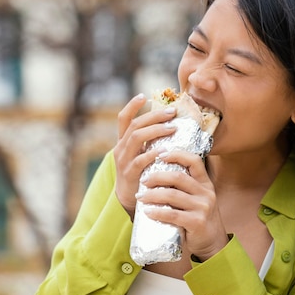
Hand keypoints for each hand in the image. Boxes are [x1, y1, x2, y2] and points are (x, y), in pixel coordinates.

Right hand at [113, 94, 176, 215]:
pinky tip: (165, 150)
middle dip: (154, 116)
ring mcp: (123, 160)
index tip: (143, 95)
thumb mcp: (141, 155)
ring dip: (156, 130)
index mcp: (123, 142)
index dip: (132, 106)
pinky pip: (140, 160)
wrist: (127, 199)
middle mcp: (121, 148)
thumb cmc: (141, 174)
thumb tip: (173, 127)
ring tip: (172, 128)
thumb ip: (151, 143)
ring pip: (136, 138)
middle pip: (135, 125)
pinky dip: (153, 154)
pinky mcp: (130, 173)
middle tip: (172, 112)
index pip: (123, 119)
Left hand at [137, 150, 228, 260]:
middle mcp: (206, 193)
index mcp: (205, 183)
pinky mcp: (197, 222)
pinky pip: (173, 214)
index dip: (177, 155)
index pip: (194, 161)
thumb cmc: (198, 218)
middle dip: (157, 177)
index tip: (160, 155)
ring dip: (152, 195)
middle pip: (178, 177)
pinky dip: (157, 212)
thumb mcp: (196, 198)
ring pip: (172, 195)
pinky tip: (148, 212)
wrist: (211, 242)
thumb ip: (184, 188)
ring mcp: (203, 208)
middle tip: (143, 181)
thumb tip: (156, 174)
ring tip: (140, 197)